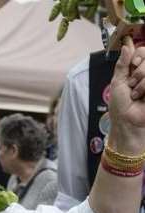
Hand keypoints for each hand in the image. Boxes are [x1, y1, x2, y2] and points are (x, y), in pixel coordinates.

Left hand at [109, 38, 144, 152]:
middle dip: (137, 72)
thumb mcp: (117, 81)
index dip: (138, 55)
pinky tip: (142, 97)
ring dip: (141, 83)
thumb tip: (126, 45)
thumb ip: (122, 63)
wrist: (127, 120)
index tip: (133, 63)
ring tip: (136, 94)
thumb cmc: (120, 104)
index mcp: (136, 68)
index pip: (142, 50)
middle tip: (132, 84)